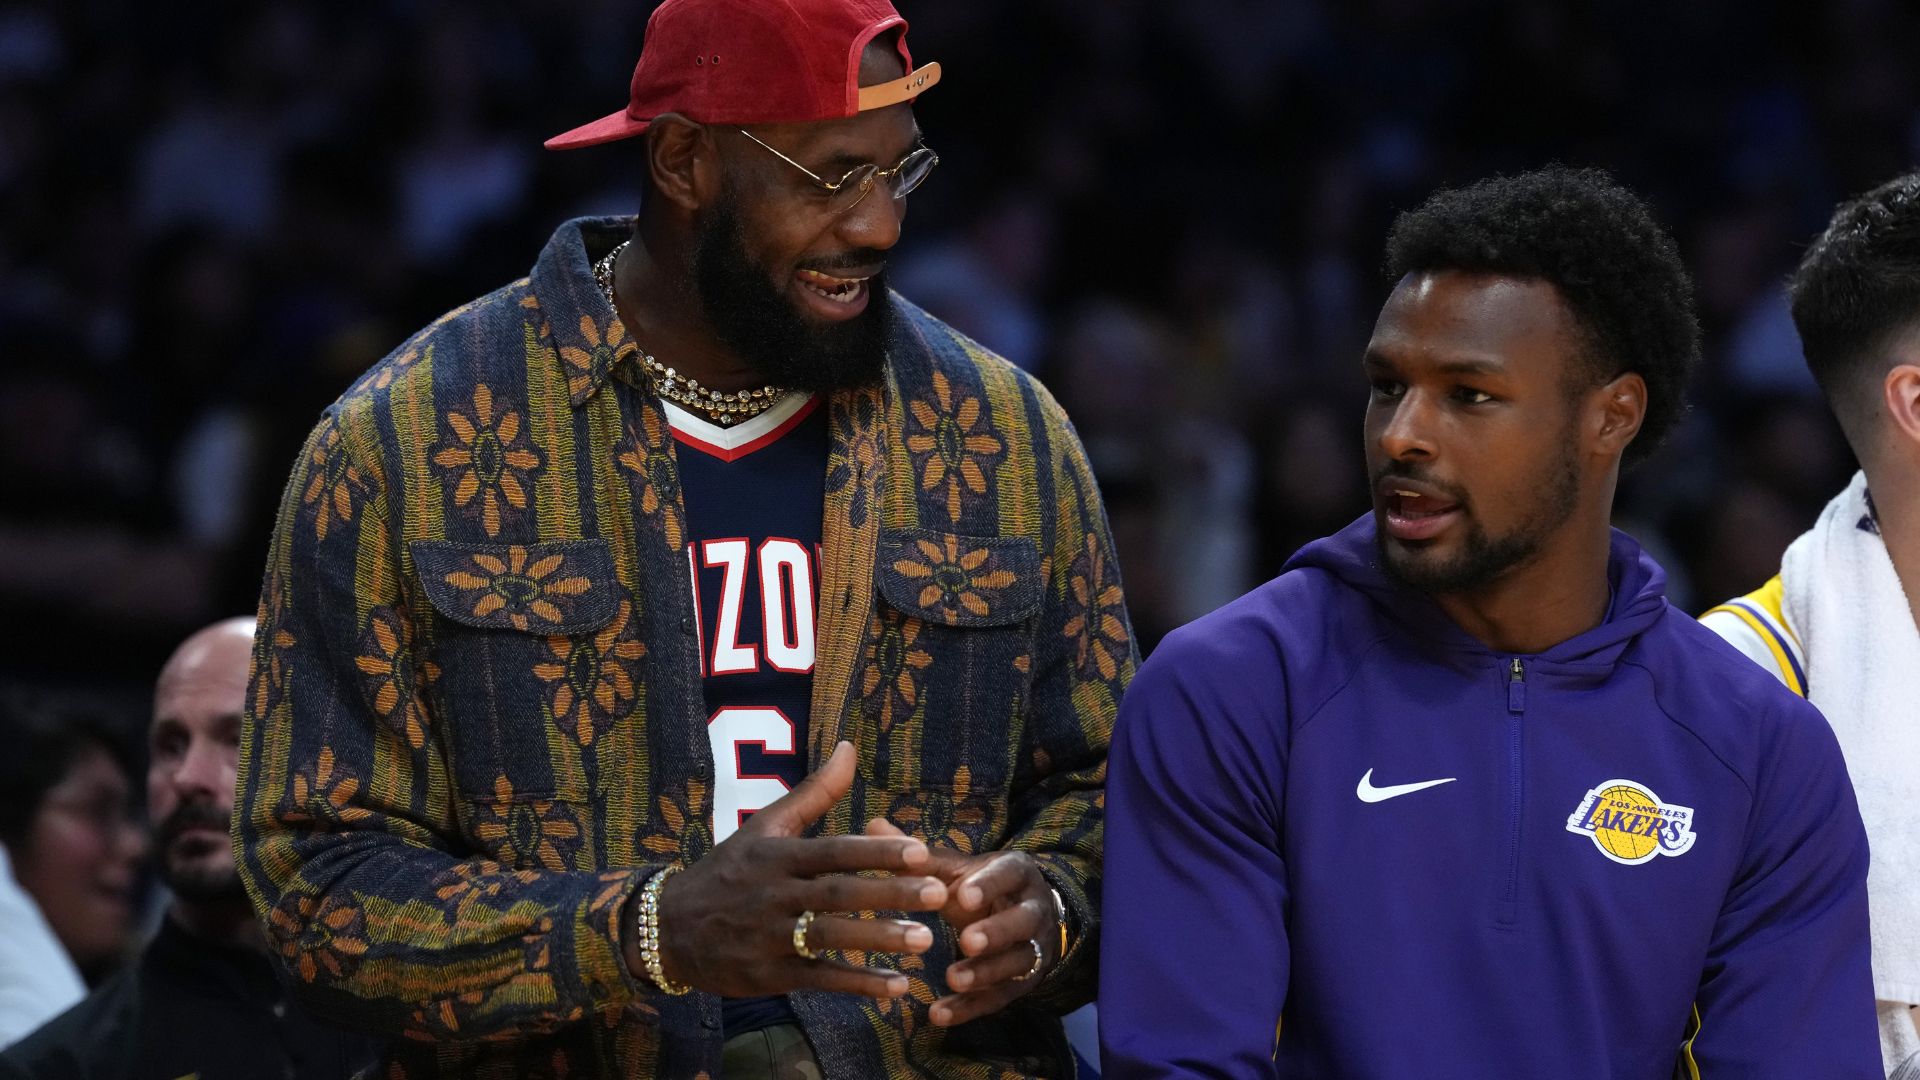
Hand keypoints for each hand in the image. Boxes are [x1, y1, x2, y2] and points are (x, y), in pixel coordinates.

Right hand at [636, 742, 950, 998]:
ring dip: (878, 941)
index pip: (834, 851)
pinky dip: (857, 985)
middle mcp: (773, 894)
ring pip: (829, 938)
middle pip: (837, 894)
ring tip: (925, 940)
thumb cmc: (730, 871)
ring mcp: (769, 937)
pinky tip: (897, 986)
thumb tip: (848, 747)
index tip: (921, 852)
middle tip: (940, 895)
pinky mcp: (769, 975)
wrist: (669, 927)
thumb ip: (813, 793)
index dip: (877, 852)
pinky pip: (819, 979)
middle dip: (889, 895)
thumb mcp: (765, 828)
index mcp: (777, 855)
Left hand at [866, 818, 1060, 1026]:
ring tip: (952, 980)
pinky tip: (938, 1015)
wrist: (1029, 916)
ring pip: (1016, 963)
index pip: (1008, 875)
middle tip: (966, 940)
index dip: (989, 885)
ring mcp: (1033, 948)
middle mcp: (1033, 910)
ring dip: (986, 974)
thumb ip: (921, 856)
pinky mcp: (1023, 983)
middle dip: (996, 932)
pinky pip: (999, 998)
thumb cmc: (983, 887)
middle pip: (1022, 922)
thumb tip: (873, 825)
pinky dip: (970, 1009)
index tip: (964, 895)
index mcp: (1017, 873)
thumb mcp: (960, 869)